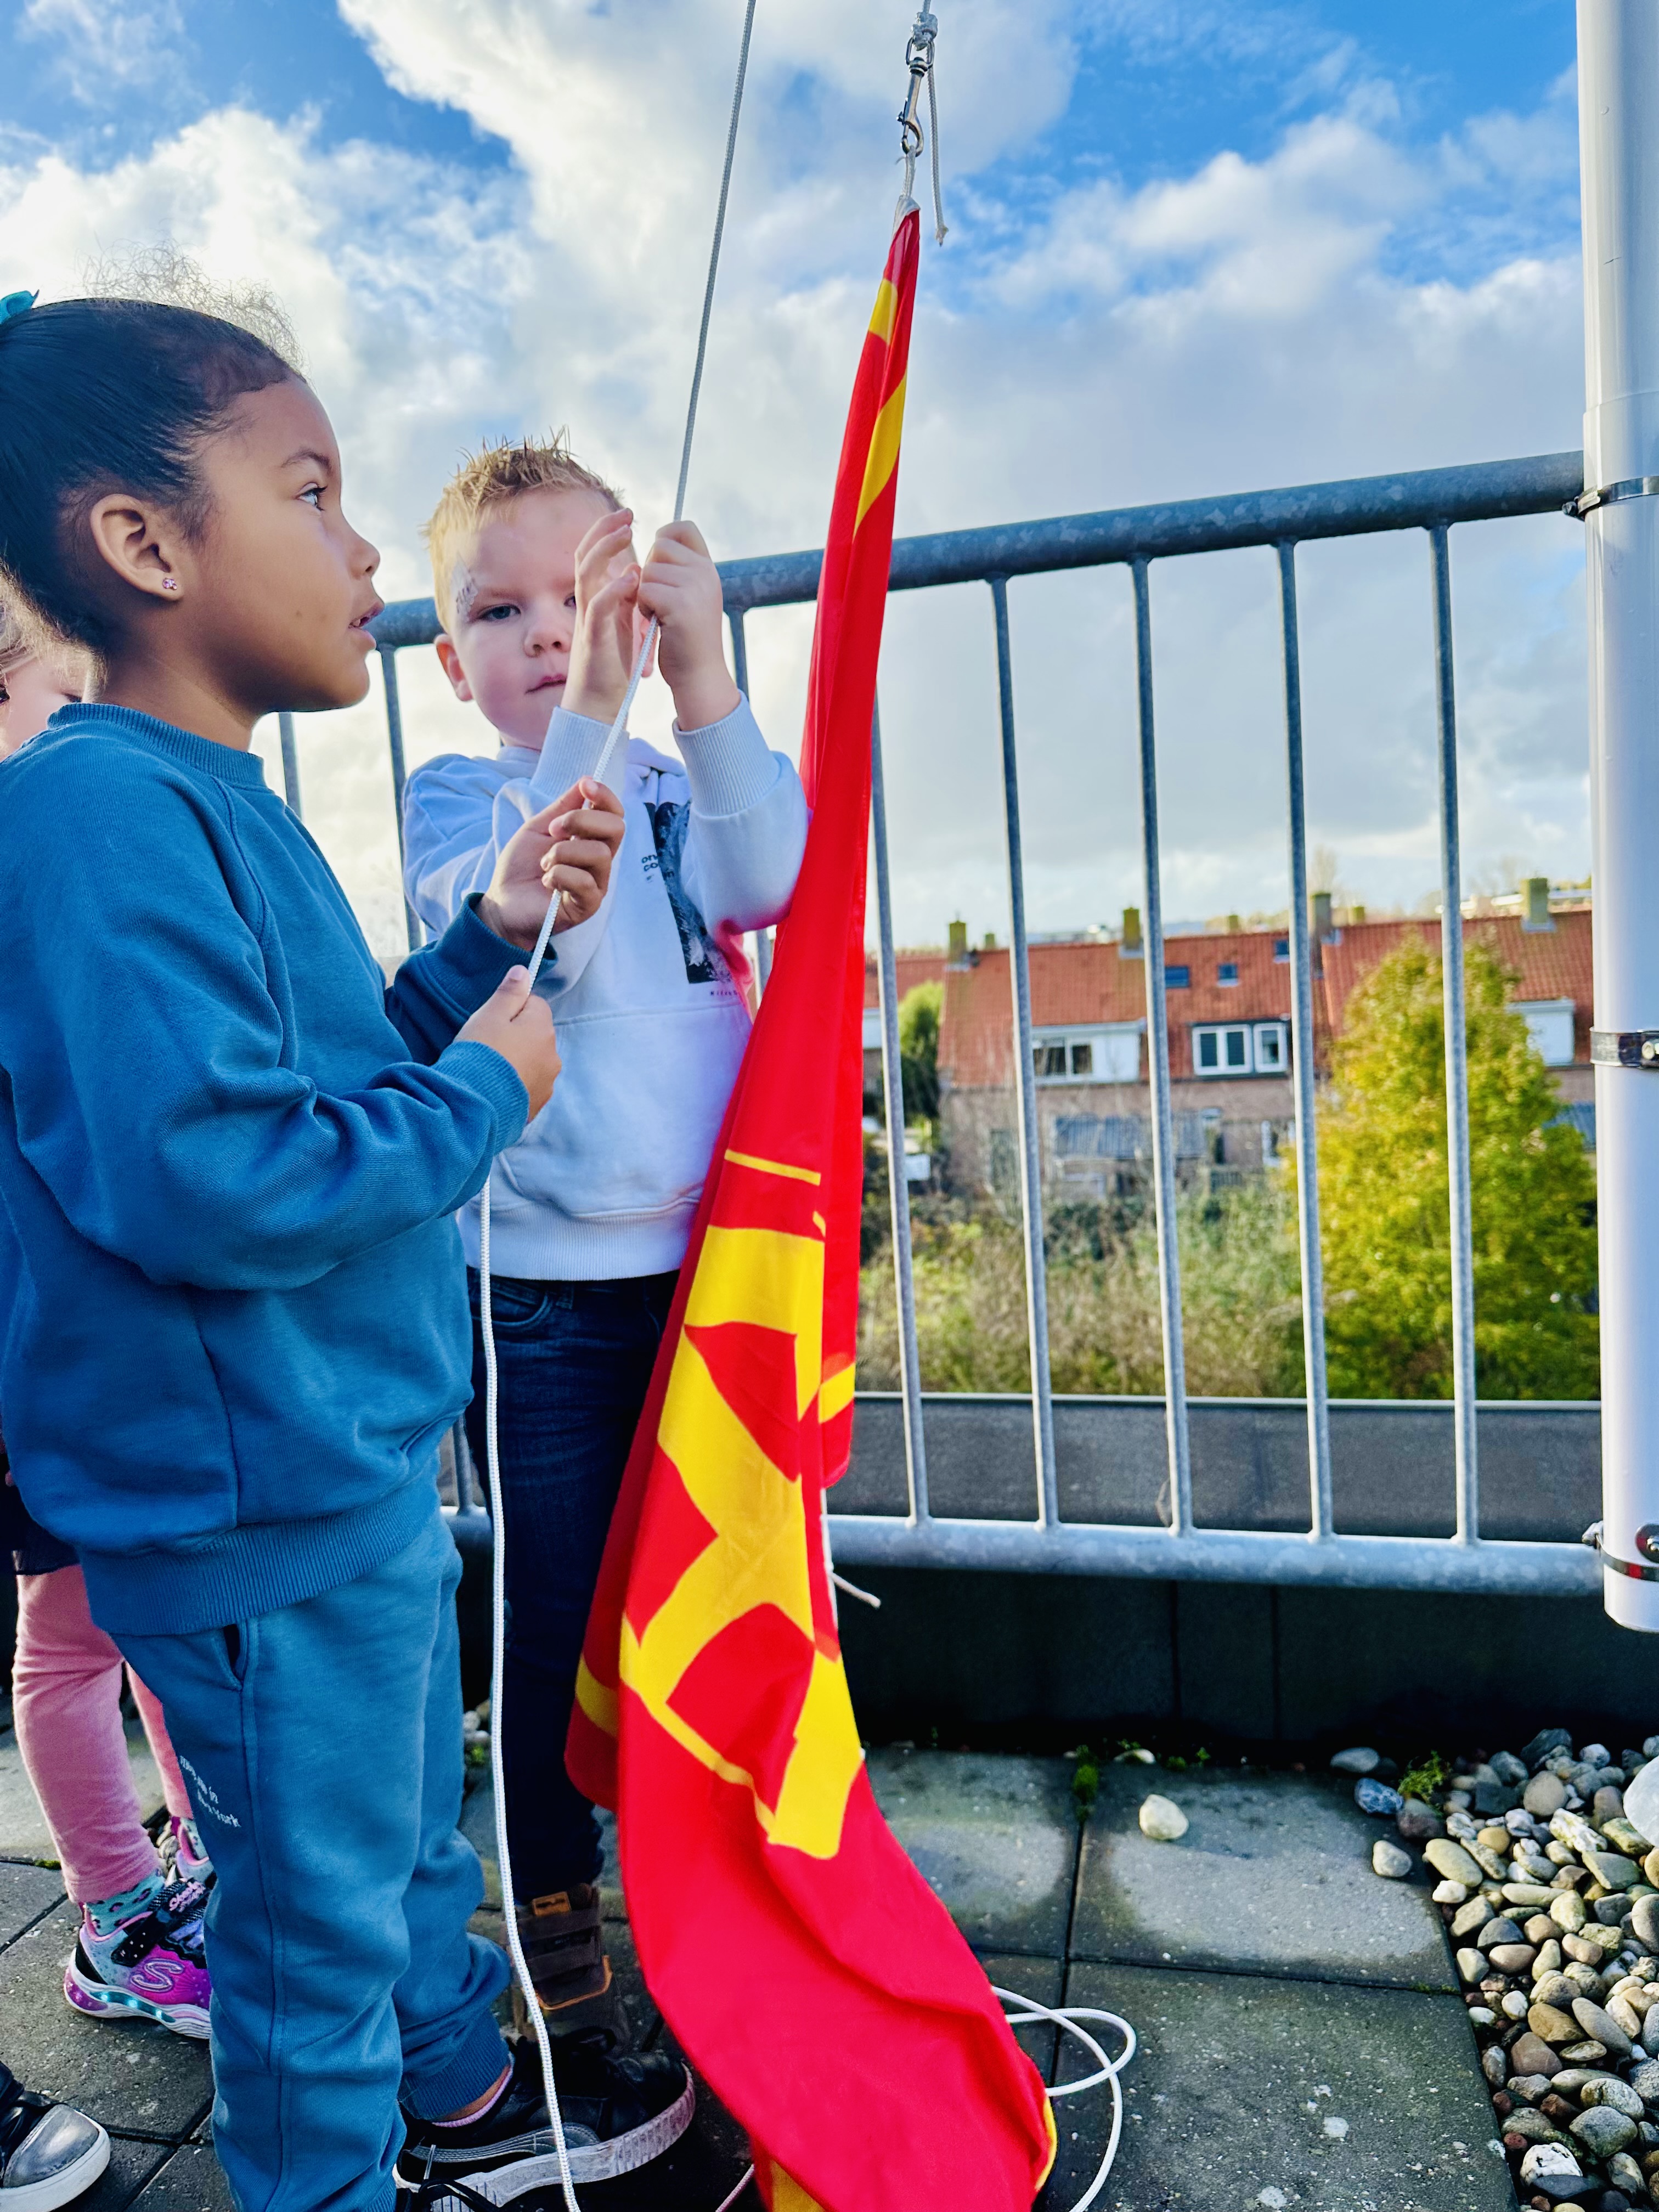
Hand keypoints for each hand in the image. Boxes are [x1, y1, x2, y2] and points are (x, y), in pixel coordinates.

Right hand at [456, 968, 561, 1119]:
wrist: (472, 1105)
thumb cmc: (479, 1054)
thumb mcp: (489, 1015)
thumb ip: (509, 993)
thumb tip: (524, 972)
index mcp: (543, 1029)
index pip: (535, 1005)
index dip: (512, 1009)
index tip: (492, 1020)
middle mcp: (552, 1056)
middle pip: (535, 1034)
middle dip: (516, 1035)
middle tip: (487, 1045)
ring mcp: (547, 1083)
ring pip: (533, 1061)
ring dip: (517, 1061)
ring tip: (489, 1068)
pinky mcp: (536, 1105)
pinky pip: (527, 1086)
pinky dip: (514, 1083)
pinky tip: (494, 1086)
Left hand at [478, 780, 624, 948]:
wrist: (502, 902)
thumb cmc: (521, 867)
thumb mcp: (538, 827)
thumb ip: (563, 807)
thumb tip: (586, 780)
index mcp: (590, 839)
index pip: (615, 814)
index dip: (605, 796)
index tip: (586, 786)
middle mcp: (599, 860)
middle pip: (616, 828)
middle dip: (581, 820)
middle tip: (553, 830)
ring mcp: (597, 884)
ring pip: (599, 854)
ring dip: (563, 852)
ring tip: (544, 863)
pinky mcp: (588, 905)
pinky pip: (585, 881)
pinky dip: (559, 875)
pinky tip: (547, 882)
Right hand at [562, 508, 644, 721]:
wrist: (598, 705)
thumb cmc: (611, 667)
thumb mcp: (622, 625)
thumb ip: (625, 600)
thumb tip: (637, 572)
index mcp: (595, 599)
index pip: (594, 556)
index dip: (606, 533)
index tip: (627, 517)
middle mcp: (587, 604)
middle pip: (586, 556)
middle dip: (604, 531)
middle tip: (627, 513)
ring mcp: (587, 620)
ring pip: (587, 574)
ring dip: (606, 550)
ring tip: (626, 533)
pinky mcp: (593, 639)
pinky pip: (598, 608)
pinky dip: (613, 590)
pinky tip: (630, 577)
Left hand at [638, 520, 739, 731]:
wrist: (699, 676)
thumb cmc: (688, 639)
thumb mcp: (692, 596)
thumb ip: (681, 570)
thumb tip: (658, 542)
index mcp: (708, 568)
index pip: (684, 528)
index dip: (665, 535)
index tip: (658, 558)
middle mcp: (706, 572)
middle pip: (660, 546)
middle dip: (651, 571)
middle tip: (660, 599)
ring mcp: (695, 586)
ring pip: (649, 569)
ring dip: (645, 592)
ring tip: (659, 615)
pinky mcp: (680, 603)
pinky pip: (644, 589)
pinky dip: (643, 606)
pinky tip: (657, 623)